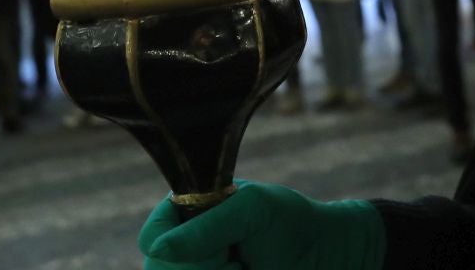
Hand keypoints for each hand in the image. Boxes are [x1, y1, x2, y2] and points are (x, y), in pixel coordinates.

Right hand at [139, 182, 384, 269]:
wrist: (323, 257)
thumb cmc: (290, 222)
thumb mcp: (251, 211)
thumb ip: (206, 228)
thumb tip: (158, 250)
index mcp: (186, 212)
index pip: (151, 239)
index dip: (177, 248)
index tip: (221, 245)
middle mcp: (185, 246)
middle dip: (204, 269)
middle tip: (237, 259)